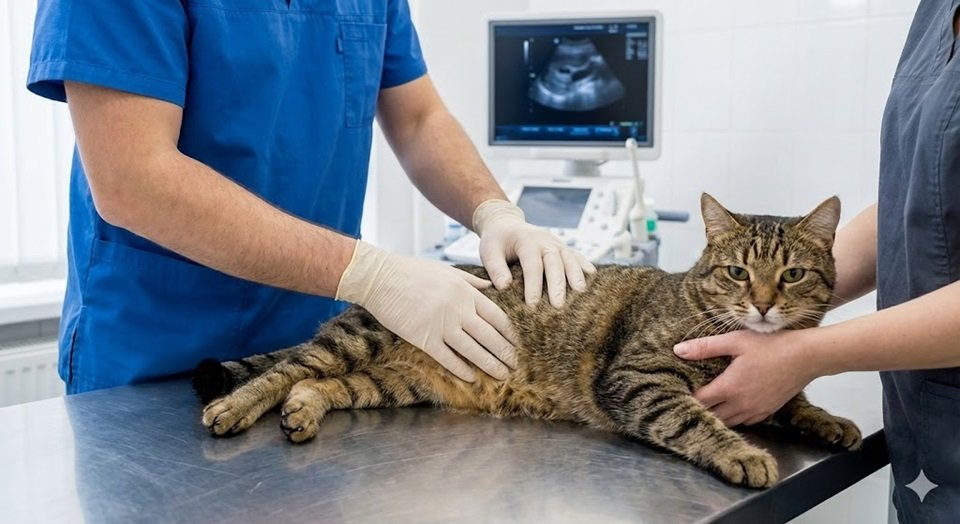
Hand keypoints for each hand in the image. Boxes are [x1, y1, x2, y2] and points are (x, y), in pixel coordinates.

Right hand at [336, 241, 518, 381]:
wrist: (380, 277)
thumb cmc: (413, 271)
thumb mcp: (447, 271)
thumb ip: (471, 282)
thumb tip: (492, 287)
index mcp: (465, 292)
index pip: (497, 316)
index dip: (510, 333)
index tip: (519, 344)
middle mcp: (457, 310)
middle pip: (489, 336)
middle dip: (505, 353)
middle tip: (517, 366)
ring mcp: (440, 325)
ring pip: (472, 350)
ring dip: (489, 365)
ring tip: (502, 376)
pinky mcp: (423, 337)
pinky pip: (447, 357)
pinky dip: (461, 368)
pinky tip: (472, 377)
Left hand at [473, 199, 595, 306]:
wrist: (506, 224)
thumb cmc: (496, 241)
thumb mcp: (488, 251)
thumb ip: (495, 268)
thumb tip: (504, 287)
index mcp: (526, 241)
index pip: (532, 265)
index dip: (533, 285)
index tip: (533, 305)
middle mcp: (545, 240)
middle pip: (555, 262)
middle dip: (558, 285)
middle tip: (559, 306)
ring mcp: (557, 243)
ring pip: (570, 259)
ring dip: (576, 276)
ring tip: (581, 294)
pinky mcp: (563, 247)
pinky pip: (577, 256)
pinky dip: (585, 265)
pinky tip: (593, 277)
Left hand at [673, 330, 817, 426]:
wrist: (808, 356)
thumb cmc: (772, 345)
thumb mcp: (735, 340)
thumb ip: (705, 347)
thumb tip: (678, 350)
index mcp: (729, 387)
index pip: (699, 401)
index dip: (687, 397)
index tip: (679, 390)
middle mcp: (741, 404)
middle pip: (711, 415)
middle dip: (700, 409)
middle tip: (692, 398)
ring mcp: (756, 411)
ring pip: (728, 421)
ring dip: (717, 414)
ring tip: (710, 403)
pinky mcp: (768, 412)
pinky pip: (746, 422)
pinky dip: (736, 417)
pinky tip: (733, 405)